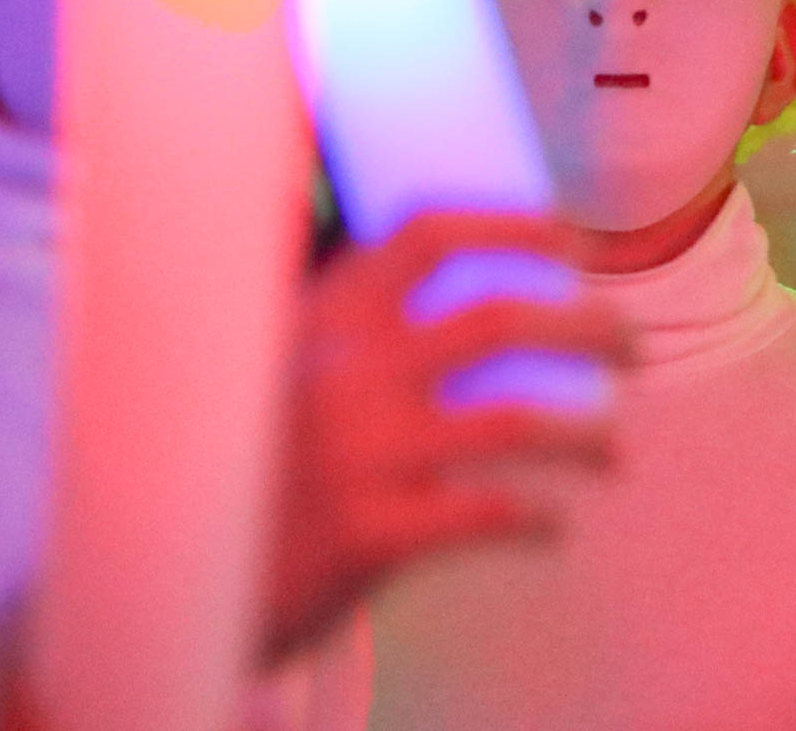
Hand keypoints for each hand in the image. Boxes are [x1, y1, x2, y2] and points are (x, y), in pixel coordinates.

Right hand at [261, 211, 630, 662]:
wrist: (165, 569)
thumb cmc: (251, 461)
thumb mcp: (286, 368)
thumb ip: (360, 330)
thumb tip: (482, 293)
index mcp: (327, 315)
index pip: (430, 234)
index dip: (515, 225)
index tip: (577, 238)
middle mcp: (347, 368)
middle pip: (501, 318)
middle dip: (587, 326)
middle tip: (631, 344)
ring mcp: (360, 449)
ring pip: (516, 418)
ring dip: (585, 432)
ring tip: (610, 451)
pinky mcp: (369, 530)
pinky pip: (489, 512)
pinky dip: (537, 518)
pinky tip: (552, 524)